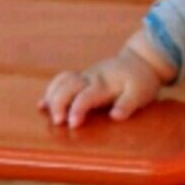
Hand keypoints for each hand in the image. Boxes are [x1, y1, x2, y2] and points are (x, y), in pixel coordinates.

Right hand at [38, 44, 168, 128]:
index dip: (78, 109)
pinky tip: (43, 104)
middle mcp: (91, 78)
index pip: (87, 96)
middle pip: (68, 86)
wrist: (140, 60)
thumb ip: (127, 104)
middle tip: (57, 122)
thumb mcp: (140, 93)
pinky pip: (62, 80)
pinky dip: (51, 91)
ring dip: (52, 95)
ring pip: (62, 81)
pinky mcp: (82, 77)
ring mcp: (85, 76)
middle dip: (58, 102)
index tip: (72, 124)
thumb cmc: (141, 81)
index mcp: (105, 84)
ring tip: (45, 111)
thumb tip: (115, 116)